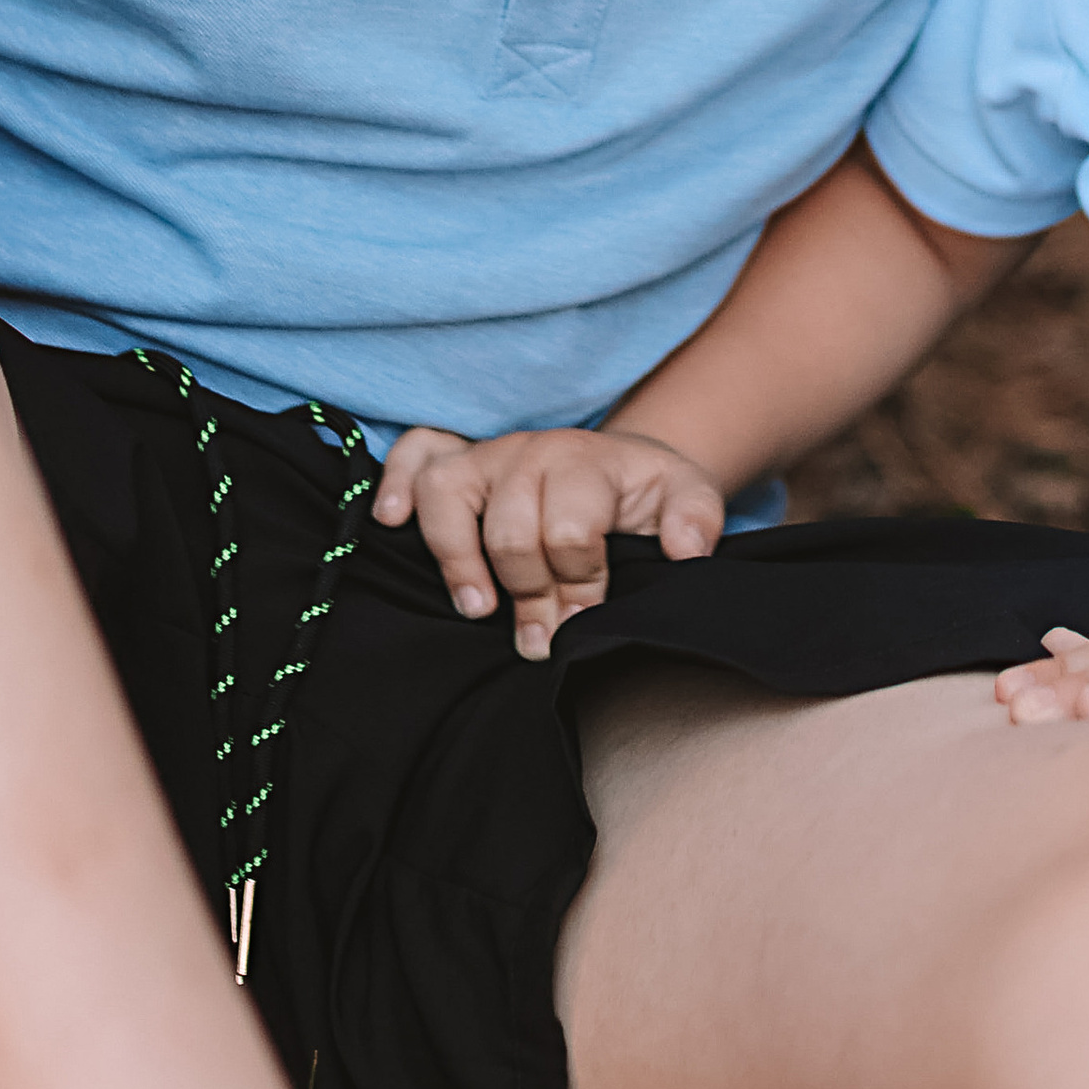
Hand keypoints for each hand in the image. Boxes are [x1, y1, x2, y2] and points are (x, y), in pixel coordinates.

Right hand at [373, 424, 726, 658]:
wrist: (622, 469)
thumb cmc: (647, 497)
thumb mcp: (688, 501)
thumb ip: (696, 522)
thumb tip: (684, 551)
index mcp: (590, 461)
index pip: (571, 529)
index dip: (579, 586)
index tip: (585, 623)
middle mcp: (533, 451)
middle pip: (510, 529)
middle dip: (529, 594)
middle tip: (542, 636)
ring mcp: (489, 455)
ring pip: (450, 493)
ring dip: (458, 557)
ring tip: (480, 608)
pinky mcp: (456, 462)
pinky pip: (413, 455)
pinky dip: (397, 484)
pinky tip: (393, 523)